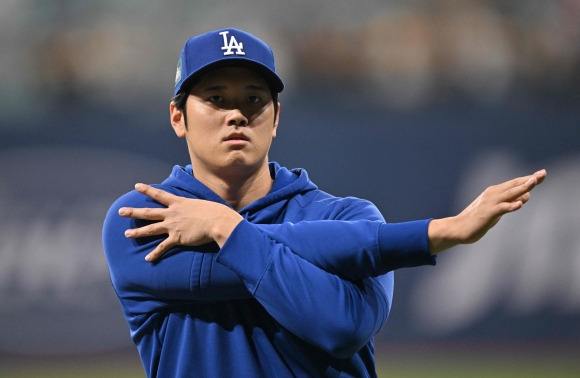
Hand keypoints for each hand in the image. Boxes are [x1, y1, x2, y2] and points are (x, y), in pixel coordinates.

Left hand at [119, 183, 242, 261]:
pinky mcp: (177, 238)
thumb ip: (195, 206)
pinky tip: (147, 259)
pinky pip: (163, 247)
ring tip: (127, 235)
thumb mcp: (202, 204)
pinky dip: (155, 254)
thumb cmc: (215, 212)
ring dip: (138, 233)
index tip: (137, 185)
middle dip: (133, 212)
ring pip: (151, 229)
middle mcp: (172, 213)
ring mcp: (173, 226)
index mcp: (179, 203)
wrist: (217, 221)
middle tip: (121, 211)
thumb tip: (200, 208)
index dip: (147, 189)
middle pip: (148, 212)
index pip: (159, 194)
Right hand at [429, 169, 546, 253]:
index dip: (529, 178)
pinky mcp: (487, 213)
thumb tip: (527, 196)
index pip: (515, 183)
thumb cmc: (478, 220)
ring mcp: (490, 203)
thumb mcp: (498, 210)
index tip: (542, 174)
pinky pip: (501, 209)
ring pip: (509, 194)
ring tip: (534, 182)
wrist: (458, 228)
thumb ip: (510, 202)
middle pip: (514, 185)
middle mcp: (493, 194)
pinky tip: (519, 204)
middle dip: (529, 179)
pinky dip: (510, 206)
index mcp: (495, 192)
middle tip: (543, 173)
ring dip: (522, 188)